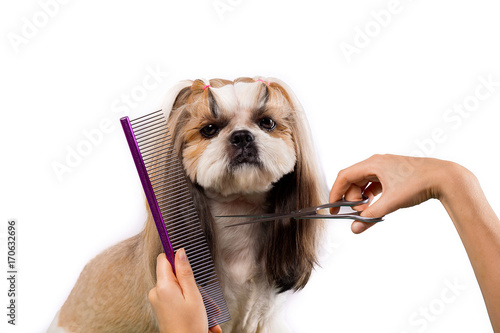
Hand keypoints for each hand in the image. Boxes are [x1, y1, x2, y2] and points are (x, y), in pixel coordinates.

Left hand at [148, 249, 221, 332]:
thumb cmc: (190, 325)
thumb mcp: (193, 295)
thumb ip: (185, 272)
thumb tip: (179, 252)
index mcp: (163, 287)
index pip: (163, 259)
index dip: (176, 257)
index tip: (187, 262)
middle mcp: (156, 292)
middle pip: (173, 275)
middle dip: (189, 282)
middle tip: (203, 296)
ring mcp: (157, 301)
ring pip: (176, 288)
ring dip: (192, 296)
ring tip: (206, 311)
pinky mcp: (161, 309)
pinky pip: (175, 299)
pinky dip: (187, 304)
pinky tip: (200, 315)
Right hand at [329, 154, 465, 233]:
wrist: (444, 178)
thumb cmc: (419, 184)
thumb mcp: (392, 203)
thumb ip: (371, 216)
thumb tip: (355, 228)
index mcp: (373, 163)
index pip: (344, 176)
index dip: (335, 192)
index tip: (333, 208)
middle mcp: (376, 163)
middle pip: (352, 180)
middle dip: (351, 198)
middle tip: (358, 213)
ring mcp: (384, 167)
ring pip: (362, 182)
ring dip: (360, 197)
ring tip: (367, 210)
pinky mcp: (392, 174)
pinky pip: (372, 184)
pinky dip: (370, 195)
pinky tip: (374, 205)